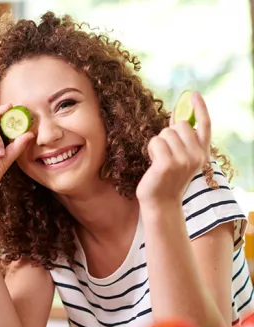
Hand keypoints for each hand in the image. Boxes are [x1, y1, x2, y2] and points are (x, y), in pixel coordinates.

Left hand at [136, 91, 210, 206]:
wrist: (161, 203)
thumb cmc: (166, 178)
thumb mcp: (179, 157)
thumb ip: (180, 139)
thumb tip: (176, 116)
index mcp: (202, 154)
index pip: (204, 126)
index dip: (200, 108)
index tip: (193, 94)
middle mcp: (196, 156)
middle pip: (179, 125)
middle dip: (168, 134)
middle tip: (165, 152)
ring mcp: (183, 160)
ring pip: (165, 133)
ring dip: (157, 144)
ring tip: (159, 160)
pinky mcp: (167, 164)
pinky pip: (155, 142)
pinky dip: (151, 149)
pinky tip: (153, 163)